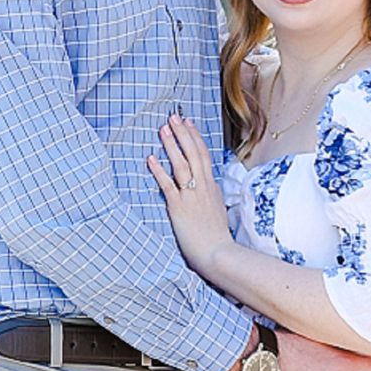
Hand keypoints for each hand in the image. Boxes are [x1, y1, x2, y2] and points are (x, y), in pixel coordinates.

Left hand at [147, 113, 233, 274]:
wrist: (219, 253)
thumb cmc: (218, 238)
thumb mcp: (217, 212)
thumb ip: (210, 199)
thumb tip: (205, 193)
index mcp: (212, 187)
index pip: (204, 155)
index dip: (195, 138)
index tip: (188, 124)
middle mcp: (203, 187)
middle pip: (193, 153)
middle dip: (182, 134)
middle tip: (173, 117)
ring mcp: (191, 196)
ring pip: (181, 164)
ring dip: (171, 145)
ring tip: (162, 129)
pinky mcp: (180, 207)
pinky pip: (167, 185)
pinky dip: (159, 170)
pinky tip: (151, 159)